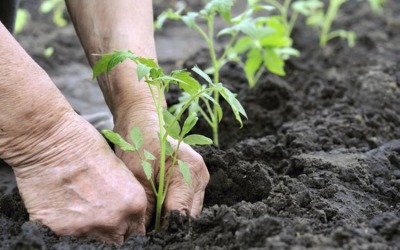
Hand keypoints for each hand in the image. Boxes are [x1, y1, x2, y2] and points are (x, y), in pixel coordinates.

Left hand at [113, 102, 209, 226]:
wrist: (142, 121)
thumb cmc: (138, 143)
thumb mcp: (137, 177)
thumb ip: (146, 208)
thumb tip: (145, 235)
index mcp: (190, 171)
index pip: (181, 214)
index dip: (165, 229)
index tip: (149, 236)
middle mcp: (201, 176)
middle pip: (188, 215)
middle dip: (168, 225)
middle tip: (147, 230)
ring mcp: (200, 178)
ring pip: (189, 211)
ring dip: (171, 218)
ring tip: (151, 220)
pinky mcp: (195, 180)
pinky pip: (186, 203)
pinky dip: (172, 209)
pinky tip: (158, 209)